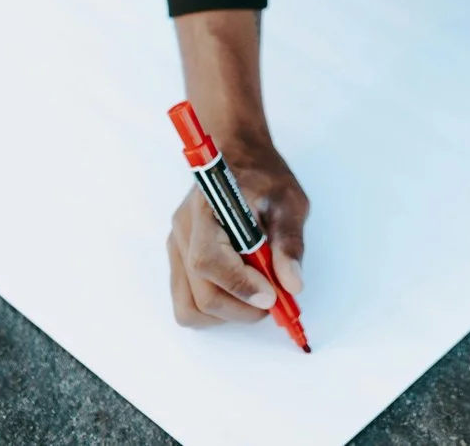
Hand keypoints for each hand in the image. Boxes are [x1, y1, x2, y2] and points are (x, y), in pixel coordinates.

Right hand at [166, 134, 308, 328]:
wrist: (237, 155)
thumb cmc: (263, 175)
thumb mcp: (288, 202)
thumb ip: (289, 242)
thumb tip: (292, 283)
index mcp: (207, 209)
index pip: (209, 261)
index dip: (241, 286)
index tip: (272, 295)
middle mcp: (184, 230)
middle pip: (201, 294)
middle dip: (241, 308)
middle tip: (273, 299)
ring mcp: (177, 247)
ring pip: (190, 307)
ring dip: (227, 314)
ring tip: (255, 295)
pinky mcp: (179, 259)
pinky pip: (188, 301)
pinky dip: (216, 308)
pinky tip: (239, 290)